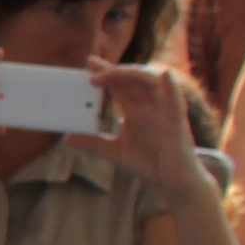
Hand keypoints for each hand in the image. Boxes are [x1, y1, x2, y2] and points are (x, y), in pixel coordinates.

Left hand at [86, 61, 205, 194]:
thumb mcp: (114, 152)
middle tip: (92, 67)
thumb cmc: (149, 162)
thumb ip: (93, 143)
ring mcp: (164, 111)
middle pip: (132, 79)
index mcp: (136, 110)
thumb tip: (67, 139)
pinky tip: (164, 75)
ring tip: (112, 72)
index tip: (88, 63)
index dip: (106, 72)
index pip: (119, 85)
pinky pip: (177, 100)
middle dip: (114, 69)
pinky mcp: (177, 121)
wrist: (171, 181)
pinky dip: (171, 86)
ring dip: (133, 74)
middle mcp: (149, 106)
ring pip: (152, 83)